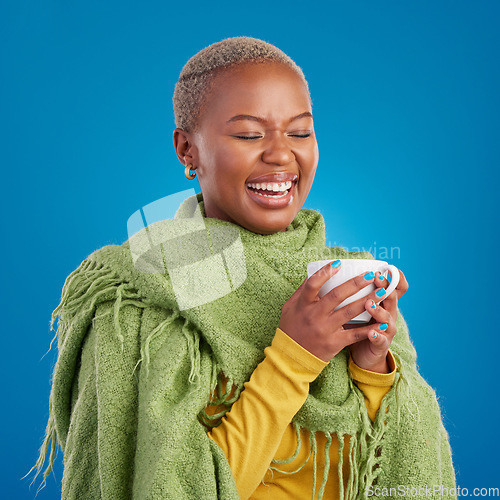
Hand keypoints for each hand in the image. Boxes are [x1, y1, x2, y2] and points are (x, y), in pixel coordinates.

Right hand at [278, 261, 392, 361]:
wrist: (292, 357)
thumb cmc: (291, 328)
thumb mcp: (290, 307)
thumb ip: (302, 291)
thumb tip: (314, 272)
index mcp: (303, 304)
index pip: (313, 284)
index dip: (325, 272)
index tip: (338, 263)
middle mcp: (314, 315)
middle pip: (337, 295)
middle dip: (355, 284)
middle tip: (370, 275)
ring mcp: (325, 329)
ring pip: (350, 312)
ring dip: (368, 301)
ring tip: (382, 292)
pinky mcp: (334, 342)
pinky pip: (355, 334)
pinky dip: (370, 328)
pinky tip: (383, 322)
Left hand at [348, 269, 408, 372]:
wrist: (364, 353)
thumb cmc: (358, 325)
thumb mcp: (357, 306)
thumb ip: (352, 291)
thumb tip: (336, 269)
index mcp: (382, 302)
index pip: (396, 286)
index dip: (394, 277)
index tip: (381, 268)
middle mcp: (388, 313)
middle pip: (392, 297)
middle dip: (384, 287)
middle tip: (376, 278)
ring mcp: (386, 329)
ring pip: (386, 318)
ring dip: (378, 310)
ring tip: (369, 304)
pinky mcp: (381, 344)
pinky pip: (380, 340)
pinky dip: (376, 335)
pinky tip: (370, 333)